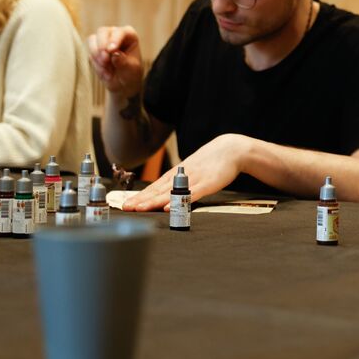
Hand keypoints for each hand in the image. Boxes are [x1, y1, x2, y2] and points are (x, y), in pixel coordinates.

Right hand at [87, 26, 144, 98]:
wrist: (121, 83)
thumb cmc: (130, 73)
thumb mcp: (131, 70)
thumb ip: (123, 62)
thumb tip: (115, 54)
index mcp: (129, 35)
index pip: (120, 32)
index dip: (114, 39)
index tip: (111, 50)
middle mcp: (115, 34)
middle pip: (103, 31)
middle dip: (102, 46)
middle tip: (105, 60)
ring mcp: (103, 39)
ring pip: (93, 39)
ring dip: (97, 55)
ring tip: (106, 68)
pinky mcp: (94, 48)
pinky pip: (90, 51)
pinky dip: (95, 62)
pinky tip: (104, 70)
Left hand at [123, 134, 250, 211]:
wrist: (232, 149)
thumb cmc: (212, 161)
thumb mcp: (193, 169)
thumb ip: (181, 181)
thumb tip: (167, 192)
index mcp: (178, 173)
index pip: (155, 186)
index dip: (140, 196)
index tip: (126, 203)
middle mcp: (182, 176)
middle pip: (158, 190)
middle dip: (141, 200)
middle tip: (125, 207)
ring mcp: (193, 180)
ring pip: (170, 192)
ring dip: (153, 201)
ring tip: (139, 208)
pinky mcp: (207, 184)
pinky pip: (190, 194)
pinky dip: (178, 201)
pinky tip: (168, 207)